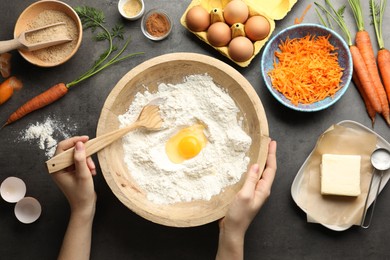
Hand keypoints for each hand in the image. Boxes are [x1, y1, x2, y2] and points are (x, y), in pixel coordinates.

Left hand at [51, 136, 96, 217]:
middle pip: (70, 151)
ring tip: (92, 170)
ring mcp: (64, 169)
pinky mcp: (70, 171)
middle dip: (83, 155)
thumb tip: (79, 144)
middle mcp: (57, 167)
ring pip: (77, 155)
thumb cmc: (82, 194)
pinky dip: (87, 164)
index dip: (74, 141)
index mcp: (55, 168)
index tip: (86, 139)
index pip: (62, 147)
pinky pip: (79, 161)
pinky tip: (91, 172)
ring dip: (86, 161)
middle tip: (91, 163)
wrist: (84, 206)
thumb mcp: (83, 174)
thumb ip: (80, 158)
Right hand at [216, 140, 276, 259]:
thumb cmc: (239, 214)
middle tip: (267, 143)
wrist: (232, 229)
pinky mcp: (246, 193)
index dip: (272, 155)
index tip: (272, 142)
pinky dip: (251, 169)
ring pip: (259, 173)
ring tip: (258, 150)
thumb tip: (257, 164)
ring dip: (260, 161)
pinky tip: (246, 166)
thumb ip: (251, 180)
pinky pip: (251, 177)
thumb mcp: (245, 195)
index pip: (271, 169)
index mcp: (263, 189)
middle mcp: (261, 189)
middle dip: (268, 156)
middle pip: (267, 169)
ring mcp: (253, 191)